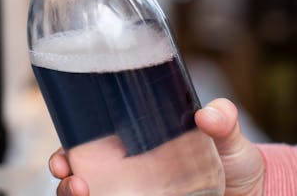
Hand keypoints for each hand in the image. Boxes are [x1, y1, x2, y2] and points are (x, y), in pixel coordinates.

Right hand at [49, 98, 264, 195]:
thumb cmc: (234, 163)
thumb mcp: (229, 139)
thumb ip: (224, 122)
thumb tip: (209, 114)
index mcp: (133, 149)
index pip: (86, 148)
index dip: (65, 153)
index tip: (62, 158)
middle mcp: (127, 178)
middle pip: (80, 181)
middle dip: (65, 183)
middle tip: (72, 181)